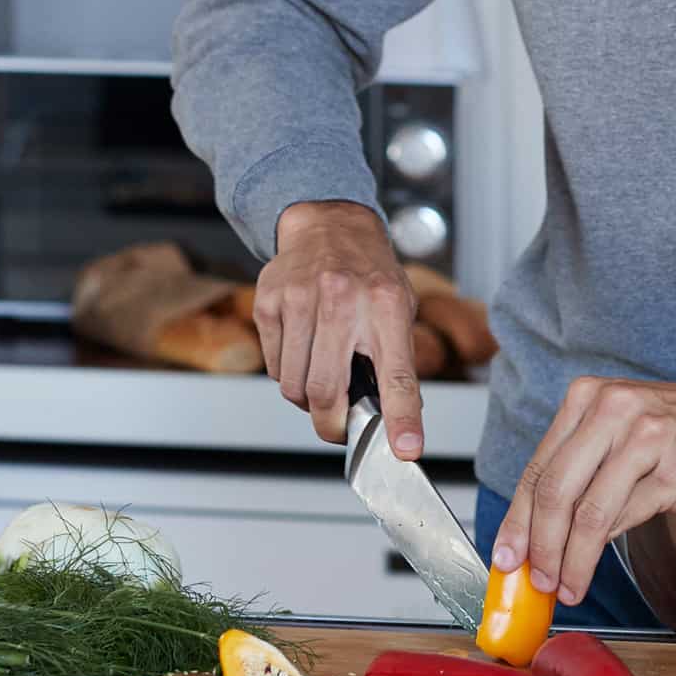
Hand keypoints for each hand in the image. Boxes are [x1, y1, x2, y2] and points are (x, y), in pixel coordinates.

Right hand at [251, 201, 423, 458]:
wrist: (329, 225)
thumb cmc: (370, 276)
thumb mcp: (399, 309)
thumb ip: (395, 362)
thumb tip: (395, 423)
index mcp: (388, 305)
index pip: (398, 375)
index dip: (401, 418)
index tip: (406, 450)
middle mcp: (343, 300)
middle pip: (327, 391)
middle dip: (332, 424)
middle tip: (339, 428)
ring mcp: (300, 299)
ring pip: (293, 386)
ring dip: (306, 400)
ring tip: (322, 379)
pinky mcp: (269, 301)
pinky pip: (273, 366)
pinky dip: (287, 374)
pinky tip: (303, 352)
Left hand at [492, 371, 675, 603]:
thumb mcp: (628, 433)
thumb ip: (586, 468)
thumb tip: (541, 531)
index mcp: (590, 397)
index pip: (538, 467)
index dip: (517, 519)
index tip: (505, 556)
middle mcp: (612, 410)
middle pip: (553, 489)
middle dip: (535, 545)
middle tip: (530, 581)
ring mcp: (644, 437)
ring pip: (584, 511)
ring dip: (565, 559)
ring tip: (562, 586)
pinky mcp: (673, 469)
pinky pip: (621, 519)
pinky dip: (596, 555)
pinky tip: (588, 572)